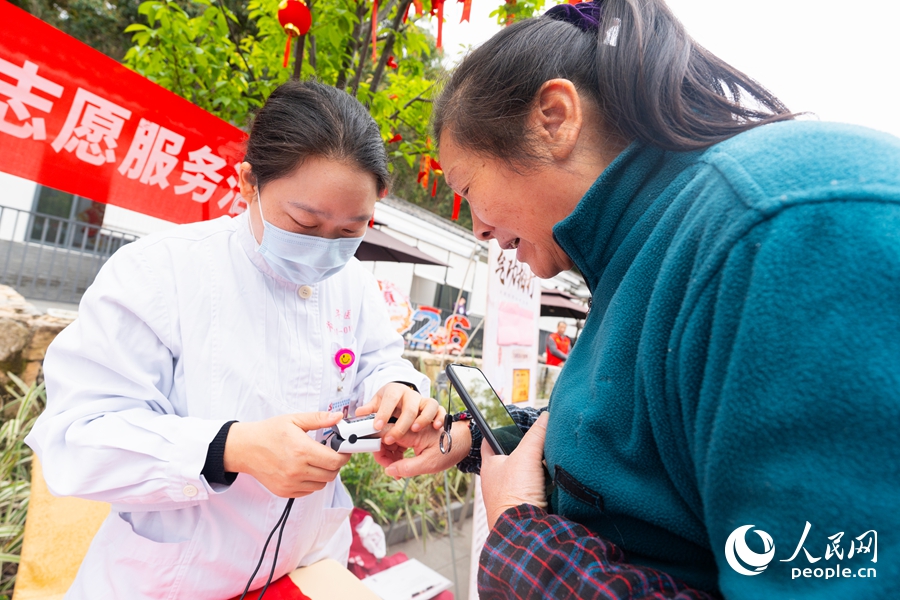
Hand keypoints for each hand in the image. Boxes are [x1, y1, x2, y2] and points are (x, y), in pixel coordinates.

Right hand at [223, 411, 350, 497]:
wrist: (245, 448)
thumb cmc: (268, 432)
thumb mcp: (294, 420)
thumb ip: (318, 419)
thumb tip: (338, 417)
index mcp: (302, 451)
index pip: (335, 461)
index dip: (344, 456)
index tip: (343, 450)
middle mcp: (297, 470)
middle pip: (331, 474)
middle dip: (335, 464)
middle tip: (330, 454)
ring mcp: (290, 483)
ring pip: (321, 484)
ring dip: (324, 474)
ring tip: (316, 461)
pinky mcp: (284, 491)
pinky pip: (308, 491)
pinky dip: (311, 482)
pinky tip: (305, 470)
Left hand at [355, 383, 444, 444]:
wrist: (406, 397)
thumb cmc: (391, 401)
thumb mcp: (379, 401)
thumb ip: (371, 408)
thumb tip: (359, 412)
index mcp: (396, 391)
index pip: (390, 399)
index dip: (383, 412)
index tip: (377, 426)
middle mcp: (411, 396)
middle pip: (409, 407)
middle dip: (401, 424)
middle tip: (390, 438)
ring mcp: (424, 401)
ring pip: (429, 405)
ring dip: (423, 418)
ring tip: (415, 430)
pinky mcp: (434, 409)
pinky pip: (440, 411)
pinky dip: (440, 418)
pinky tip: (435, 427)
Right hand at [374, 420, 471, 477]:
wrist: (464, 440)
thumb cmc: (450, 449)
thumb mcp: (429, 464)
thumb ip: (408, 468)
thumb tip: (389, 470)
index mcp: (411, 431)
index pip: (384, 433)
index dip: (377, 447)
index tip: (382, 462)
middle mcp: (408, 427)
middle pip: (384, 437)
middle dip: (383, 454)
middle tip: (390, 470)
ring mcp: (409, 430)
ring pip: (390, 440)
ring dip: (389, 455)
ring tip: (397, 470)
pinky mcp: (412, 434)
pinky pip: (397, 442)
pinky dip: (396, 454)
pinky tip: (400, 465)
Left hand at [481, 412, 549, 527]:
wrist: (523, 530)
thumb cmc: (514, 495)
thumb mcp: (527, 456)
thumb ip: (536, 435)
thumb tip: (545, 417)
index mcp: (490, 466)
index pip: (489, 441)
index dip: (497, 430)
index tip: (506, 423)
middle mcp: (496, 481)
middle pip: (511, 458)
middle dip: (524, 451)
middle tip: (539, 443)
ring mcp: (509, 496)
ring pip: (524, 476)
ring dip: (536, 471)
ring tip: (549, 463)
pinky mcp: (522, 508)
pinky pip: (533, 492)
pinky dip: (543, 487)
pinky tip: (553, 484)